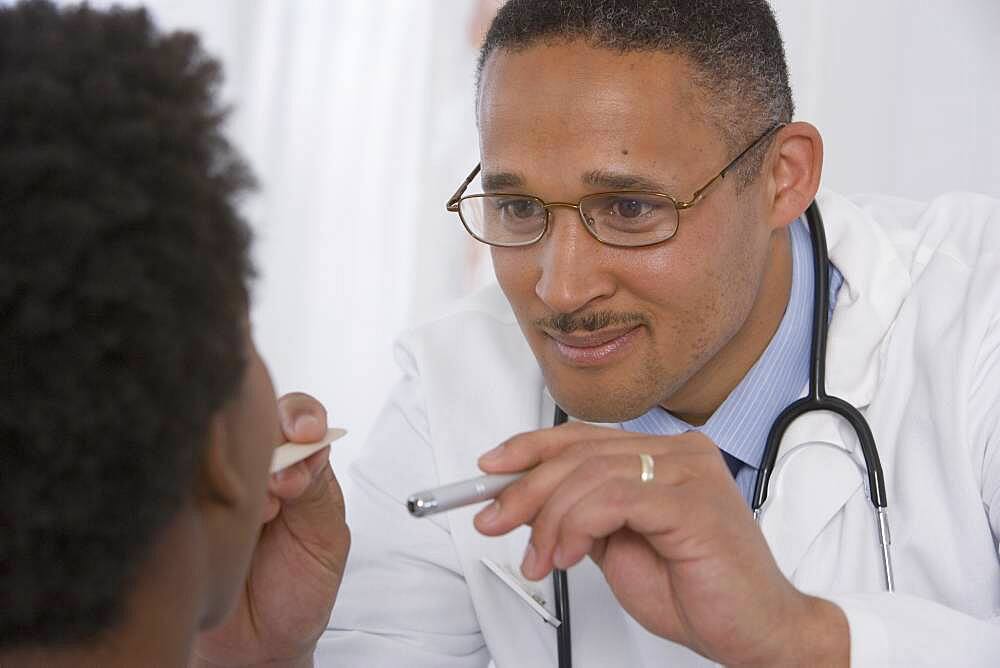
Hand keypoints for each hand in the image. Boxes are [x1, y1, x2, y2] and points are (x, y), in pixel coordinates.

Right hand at [192, 393, 349, 667]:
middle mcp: (253, 466)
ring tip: (260, 515)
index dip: (301, 415)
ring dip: (241, 474)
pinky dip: (200, 494)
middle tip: (281, 482)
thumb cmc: (297, 587)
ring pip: (215, 448)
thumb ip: (318, 492)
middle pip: (251, 419)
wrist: (260, 644)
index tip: (306, 432)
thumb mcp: (325, 538)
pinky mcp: (178, 509)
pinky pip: (179, 485)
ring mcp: (212, 484)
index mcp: (296, 463)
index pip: (296, 415)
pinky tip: (218, 519)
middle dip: (269, 441)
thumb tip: (302, 457)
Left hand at [474, 422, 847, 666]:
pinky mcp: (692, 502)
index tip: (491, 469)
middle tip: (493, 520)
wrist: (756, 632)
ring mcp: (689, 472)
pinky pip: (612, 500)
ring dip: (549, 520)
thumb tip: (528, 500)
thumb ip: (583, 515)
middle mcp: (679, 453)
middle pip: (580, 453)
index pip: (584, 437)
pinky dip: (577, 526)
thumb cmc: (696, 591)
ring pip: (589, 475)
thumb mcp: (618, 547)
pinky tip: (566, 554)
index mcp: (664, 455)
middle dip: (525, 490)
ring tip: (541, 560)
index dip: (530, 448)